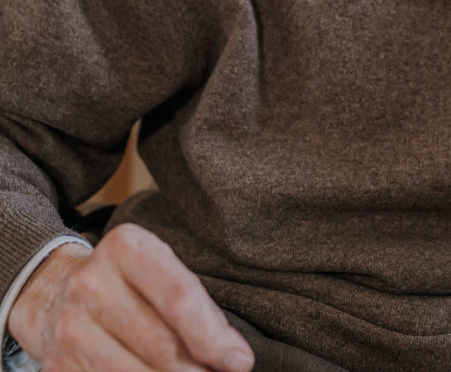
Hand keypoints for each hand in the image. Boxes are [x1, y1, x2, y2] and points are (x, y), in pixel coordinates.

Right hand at [8, 225, 254, 371]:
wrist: (52, 293)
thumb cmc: (126, 282)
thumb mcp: (158, 270)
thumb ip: (194, 305)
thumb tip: (234, 358)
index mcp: (125, 248)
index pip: (178, 297)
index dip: (213, 337)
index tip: (240, 361)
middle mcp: (91, 285)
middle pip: (162, 346)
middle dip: (199, 369)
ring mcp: (69, 330)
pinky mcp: (56, 369)